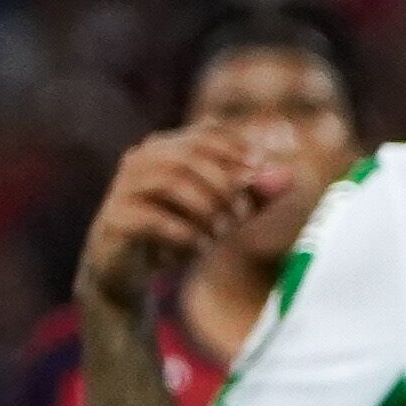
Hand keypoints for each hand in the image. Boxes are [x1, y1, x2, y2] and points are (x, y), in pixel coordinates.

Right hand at [75, 126, 285, 312]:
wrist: (127, 272)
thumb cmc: (179, 235)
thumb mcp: (224, 214)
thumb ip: (254, 195)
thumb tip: (289, 175)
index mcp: (167, 148)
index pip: (206, 133)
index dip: (237, 146)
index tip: (261, 169)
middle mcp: (142, 159)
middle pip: (190, 155)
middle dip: (224, 182)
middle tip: (244, 214)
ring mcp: (124, 187)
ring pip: (172, 182)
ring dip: (206, 208)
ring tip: (223, 233)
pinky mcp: (115, 218)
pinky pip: (154, 219)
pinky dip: (185, 233)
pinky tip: (200, 247)